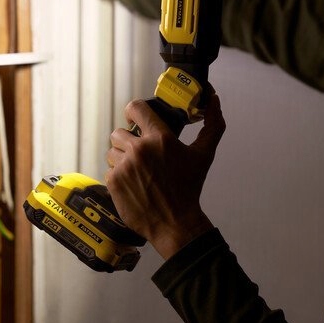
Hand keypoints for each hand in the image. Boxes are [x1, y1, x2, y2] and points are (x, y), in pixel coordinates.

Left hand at [105, 92, 225, 259]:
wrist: (175, 222)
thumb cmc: (189, 188)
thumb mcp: (204, 154)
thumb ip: (213, 124)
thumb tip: (214, 99)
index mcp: (159, 138)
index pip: (135, 108)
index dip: (133, 111)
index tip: (136, 118)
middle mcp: (139, 149)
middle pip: (119, 132)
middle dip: (128, 140)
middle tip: (140, 153)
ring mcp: (124, 166)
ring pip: (112, 151)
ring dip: (122, 158)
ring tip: (137, 170)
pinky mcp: (114, 182)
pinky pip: (109, 169)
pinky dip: (118, 175)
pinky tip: (133, 183)